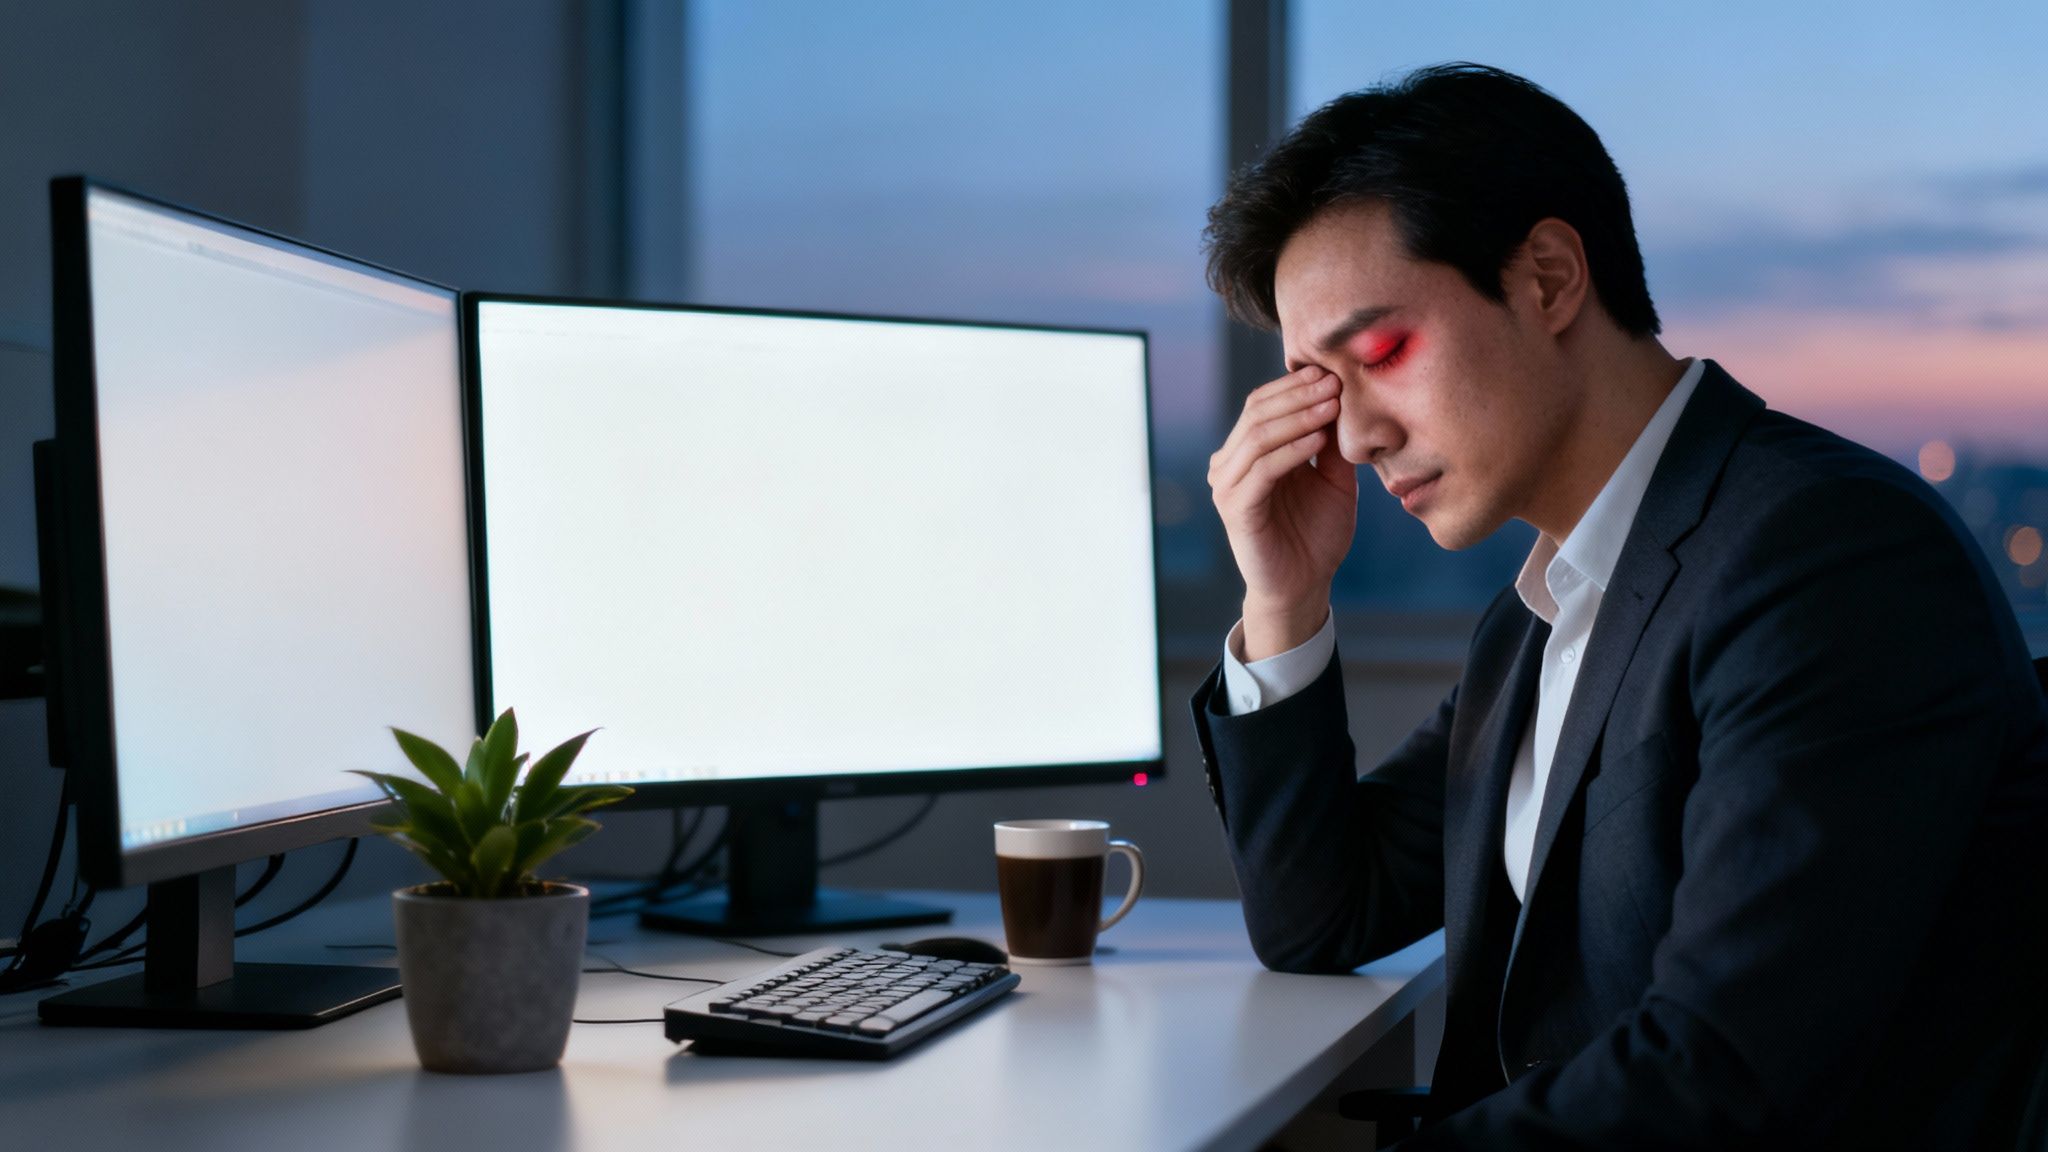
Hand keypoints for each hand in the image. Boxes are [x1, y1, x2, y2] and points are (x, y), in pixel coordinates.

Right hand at [1207, 366, 1356, 659]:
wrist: (1304, 585)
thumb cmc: (1317, 533)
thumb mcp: (1334, 479)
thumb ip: (1332, 442)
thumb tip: (1343, 396)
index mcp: (1248, 452)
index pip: (1264, 402)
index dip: (1297, 384)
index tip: (1335, 372)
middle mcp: (1230, 464)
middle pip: (1257, 411)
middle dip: (1299, 394)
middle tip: (1335, 380)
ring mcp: (1228, 485)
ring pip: (1258, 435)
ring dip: (1298, 416)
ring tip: (1331, 404)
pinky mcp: (1235, 509)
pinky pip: (1262, 470)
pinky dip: (1291, 450)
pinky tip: (1317, 439)